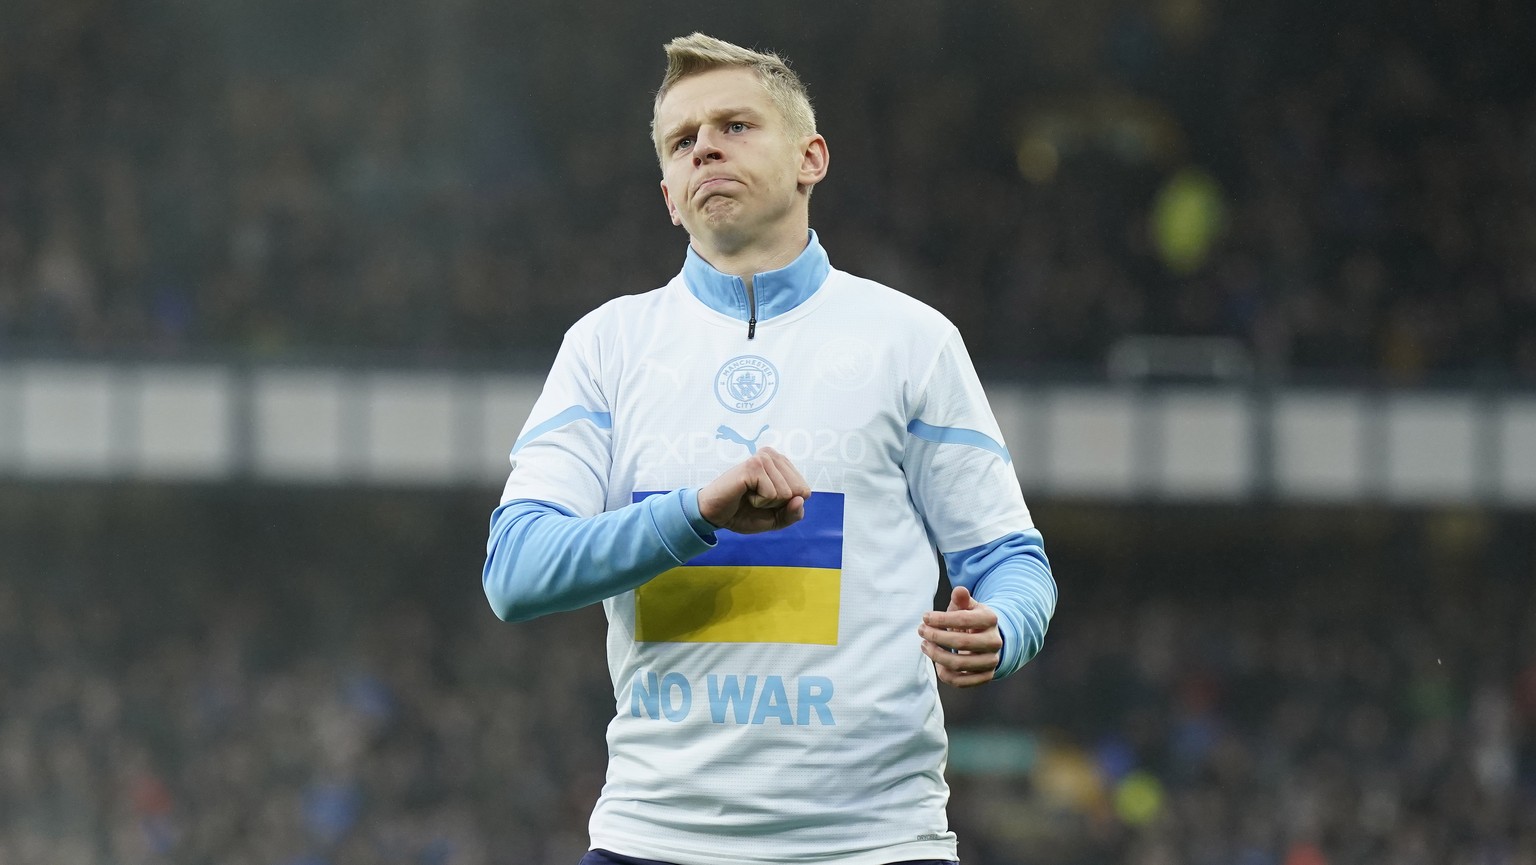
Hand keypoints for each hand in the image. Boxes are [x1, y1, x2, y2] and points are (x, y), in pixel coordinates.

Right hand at [696, 446, 811, 533]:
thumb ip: (793, 514)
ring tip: (750, 495)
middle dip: (778, 504)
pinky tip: (745, 493)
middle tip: (756, 498)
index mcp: (781, 463)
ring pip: (786, 493)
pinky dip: (759, 501)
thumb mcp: (775, 519)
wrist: (714, 514)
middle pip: (799, 491)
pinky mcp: (753, 466)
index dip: (787, 505)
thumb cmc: (743, 512)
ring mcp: (763, 458)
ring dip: (767, 502)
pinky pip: (772, 493)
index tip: (766, 500)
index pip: (805, 491)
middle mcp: (773, 455)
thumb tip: (801, 499)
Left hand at [918, 586, 1001, 687]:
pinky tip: (936, 663)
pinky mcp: (985, 676)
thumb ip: (962, 600)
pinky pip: (961, 682)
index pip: (963, 619)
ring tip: (924, 645)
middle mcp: (994, 641)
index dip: (941, 619)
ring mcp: (991, 661)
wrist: (989, 639)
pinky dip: (944, 674)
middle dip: (935, 637)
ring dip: (936, 655)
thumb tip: (959, 590)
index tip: (925, 617)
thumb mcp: (968, 606)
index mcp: (990, 619)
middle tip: (921, 631)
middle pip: (960, 642)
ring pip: (958, 664)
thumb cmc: (972, 620)